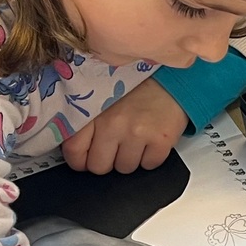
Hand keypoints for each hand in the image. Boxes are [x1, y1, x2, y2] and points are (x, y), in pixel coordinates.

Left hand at [63, 78, 187, 173]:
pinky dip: (151, 157)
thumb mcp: (103, 97)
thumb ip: (86, 120)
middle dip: (106, 161)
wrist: (171, 77)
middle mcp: (113, 124)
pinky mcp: (161, 140)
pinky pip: (149, 165)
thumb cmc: (136, 88)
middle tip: (115, 147)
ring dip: (129, 158)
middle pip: (99, 166)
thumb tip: (75, 149)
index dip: (79, 160)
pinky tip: (151, 140)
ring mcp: (138, 133)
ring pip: (125, 168)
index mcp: (94, 112)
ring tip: (135, 139)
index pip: (74, 150)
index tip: (86, 158)